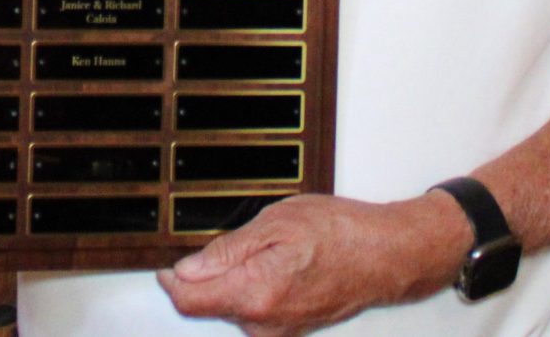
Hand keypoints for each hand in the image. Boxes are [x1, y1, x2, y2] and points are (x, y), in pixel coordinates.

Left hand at [157, 191, 463, 336]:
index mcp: (254, 295)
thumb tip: (188, 268)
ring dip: (229, 283)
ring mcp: (278, 330)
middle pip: (208, 307)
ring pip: (231, 308)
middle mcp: (264, 323)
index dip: (170, 280)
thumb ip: (227, 250)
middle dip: (202, 278)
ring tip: (258, 249)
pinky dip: (251, 290)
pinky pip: (254, 311)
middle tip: (218, 244)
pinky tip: (271, 264)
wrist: (385, 254)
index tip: (165, 263)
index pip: (189, 301)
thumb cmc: (340, 234)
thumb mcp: (276, 223)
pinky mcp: (290, 329)